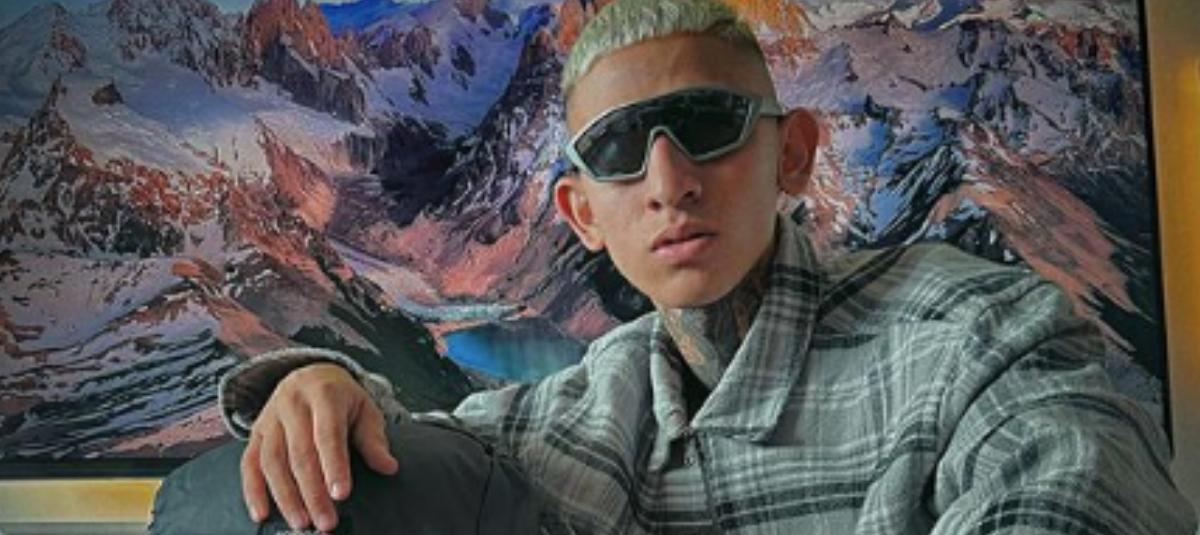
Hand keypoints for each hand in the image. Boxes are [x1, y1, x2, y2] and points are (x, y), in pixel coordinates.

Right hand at [240, 363, 397, 531]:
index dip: (334, 465)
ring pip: (273, 461)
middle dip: (313, 491)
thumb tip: (388, 466)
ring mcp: (270, 418)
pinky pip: (249, 463)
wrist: (310, 375)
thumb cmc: (341, 398)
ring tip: (301, 521)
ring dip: (286, 496)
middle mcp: (293, 403)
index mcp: (324, 394)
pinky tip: (262, 513)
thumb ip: (374, 439)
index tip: (341, 494)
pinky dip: (253, 491)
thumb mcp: (364, 409)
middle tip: (325, 520)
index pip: (328, 434)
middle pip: (300, 453)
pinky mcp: (256, 432)